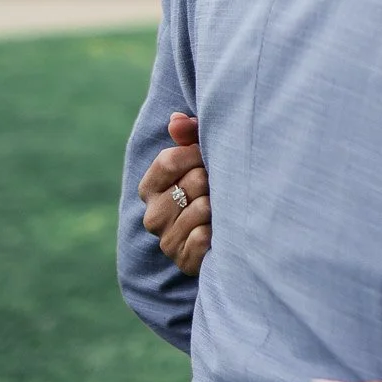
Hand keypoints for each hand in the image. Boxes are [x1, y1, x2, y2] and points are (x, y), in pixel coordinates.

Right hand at [138, 113, 211, 275]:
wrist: (231, 237)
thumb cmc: (213, 189)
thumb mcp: (200, 159)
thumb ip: (188, 136)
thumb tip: (177, 119)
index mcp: (150, 188)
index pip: (168, 161)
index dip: (196, 154)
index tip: (209, 158)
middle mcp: (153, 216)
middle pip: (191, 182)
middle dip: (213, 180)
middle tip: (221, 186)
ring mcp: (167, 241)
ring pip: (201, 208)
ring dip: (220, 205)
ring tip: (224, 208)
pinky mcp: (184, 261)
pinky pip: (203, 237)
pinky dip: (218, 232)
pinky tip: (222, 232)